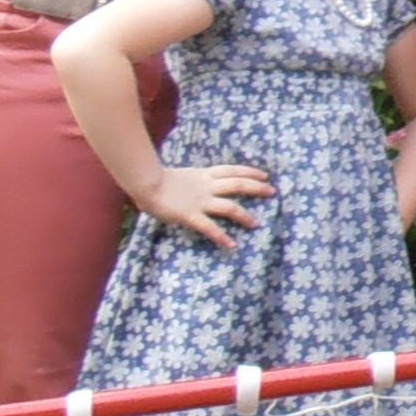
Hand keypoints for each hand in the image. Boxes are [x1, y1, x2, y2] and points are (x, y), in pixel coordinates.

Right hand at [134, 162, 275, 249]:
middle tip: (272, 192)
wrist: (143, 182)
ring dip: (244, 216)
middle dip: (256, 188)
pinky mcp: (190, 215)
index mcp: (203, 175)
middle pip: (237, 185)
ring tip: (256, 224)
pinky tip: (231, 244)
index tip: (264, 175)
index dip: (249, 172)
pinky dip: (221, 236)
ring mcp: (199, 201)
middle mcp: (205, 187)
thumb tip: (198, 185)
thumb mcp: (182, 176)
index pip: (231, 170)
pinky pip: (209, 227)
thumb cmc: (156, 180)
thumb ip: (194, 181)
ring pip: (229, 207)